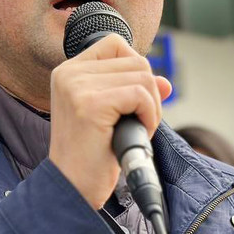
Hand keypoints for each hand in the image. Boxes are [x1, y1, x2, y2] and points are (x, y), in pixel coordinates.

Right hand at [49, 33, 171, 209]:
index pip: (116, 45)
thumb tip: (165, 82)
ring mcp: (77, 87)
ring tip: (136, 129)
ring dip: (151, 107)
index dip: (135, 69)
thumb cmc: (91, 155)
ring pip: (143, 76)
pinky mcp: (91, 104)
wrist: (73, 188)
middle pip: (136, 61)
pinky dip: (150, 116)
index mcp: (68, 71)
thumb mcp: (112, 115)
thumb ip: (135, 91)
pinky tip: (137, 133)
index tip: (133, 100)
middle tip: (139, 122)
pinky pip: (141, 95)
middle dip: (149, 93)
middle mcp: (69, 73)